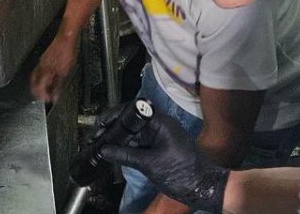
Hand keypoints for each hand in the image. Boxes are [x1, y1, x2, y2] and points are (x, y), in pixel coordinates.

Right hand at [31, 33, 78, 101]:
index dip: (42, 95)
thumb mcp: (64, 72)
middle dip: (37, 90)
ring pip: (37, 75)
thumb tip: (54, 96)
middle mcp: (41, 65)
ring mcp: (44, 60)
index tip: (48, 100)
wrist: (67, 36)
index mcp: (44, 70)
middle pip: (34, 81)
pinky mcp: (48, 56)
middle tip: (44, 96)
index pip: (37, 87)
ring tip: (48, 89)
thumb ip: (58, 85)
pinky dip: (45, 76)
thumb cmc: (66, 51)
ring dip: (41, 83)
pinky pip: (42, 69)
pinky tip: (51, 77)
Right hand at [99, 110, 228, 212]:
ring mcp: (159, 136)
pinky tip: (113, 151)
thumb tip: (103, 150)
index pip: (132, 110)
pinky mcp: (159, 147)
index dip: (113, 116)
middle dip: (112, 128)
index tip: (99, 125)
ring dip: (118, 138)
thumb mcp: (149, 164)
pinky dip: (126, 146)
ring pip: (133, 132)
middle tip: (95, 137)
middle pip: (131, 121)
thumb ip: (125, 155)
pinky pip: (139, 142)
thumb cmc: (182, 172)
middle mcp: (159, 125)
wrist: (203, 187)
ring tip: (99, 144)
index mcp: (160, 121)